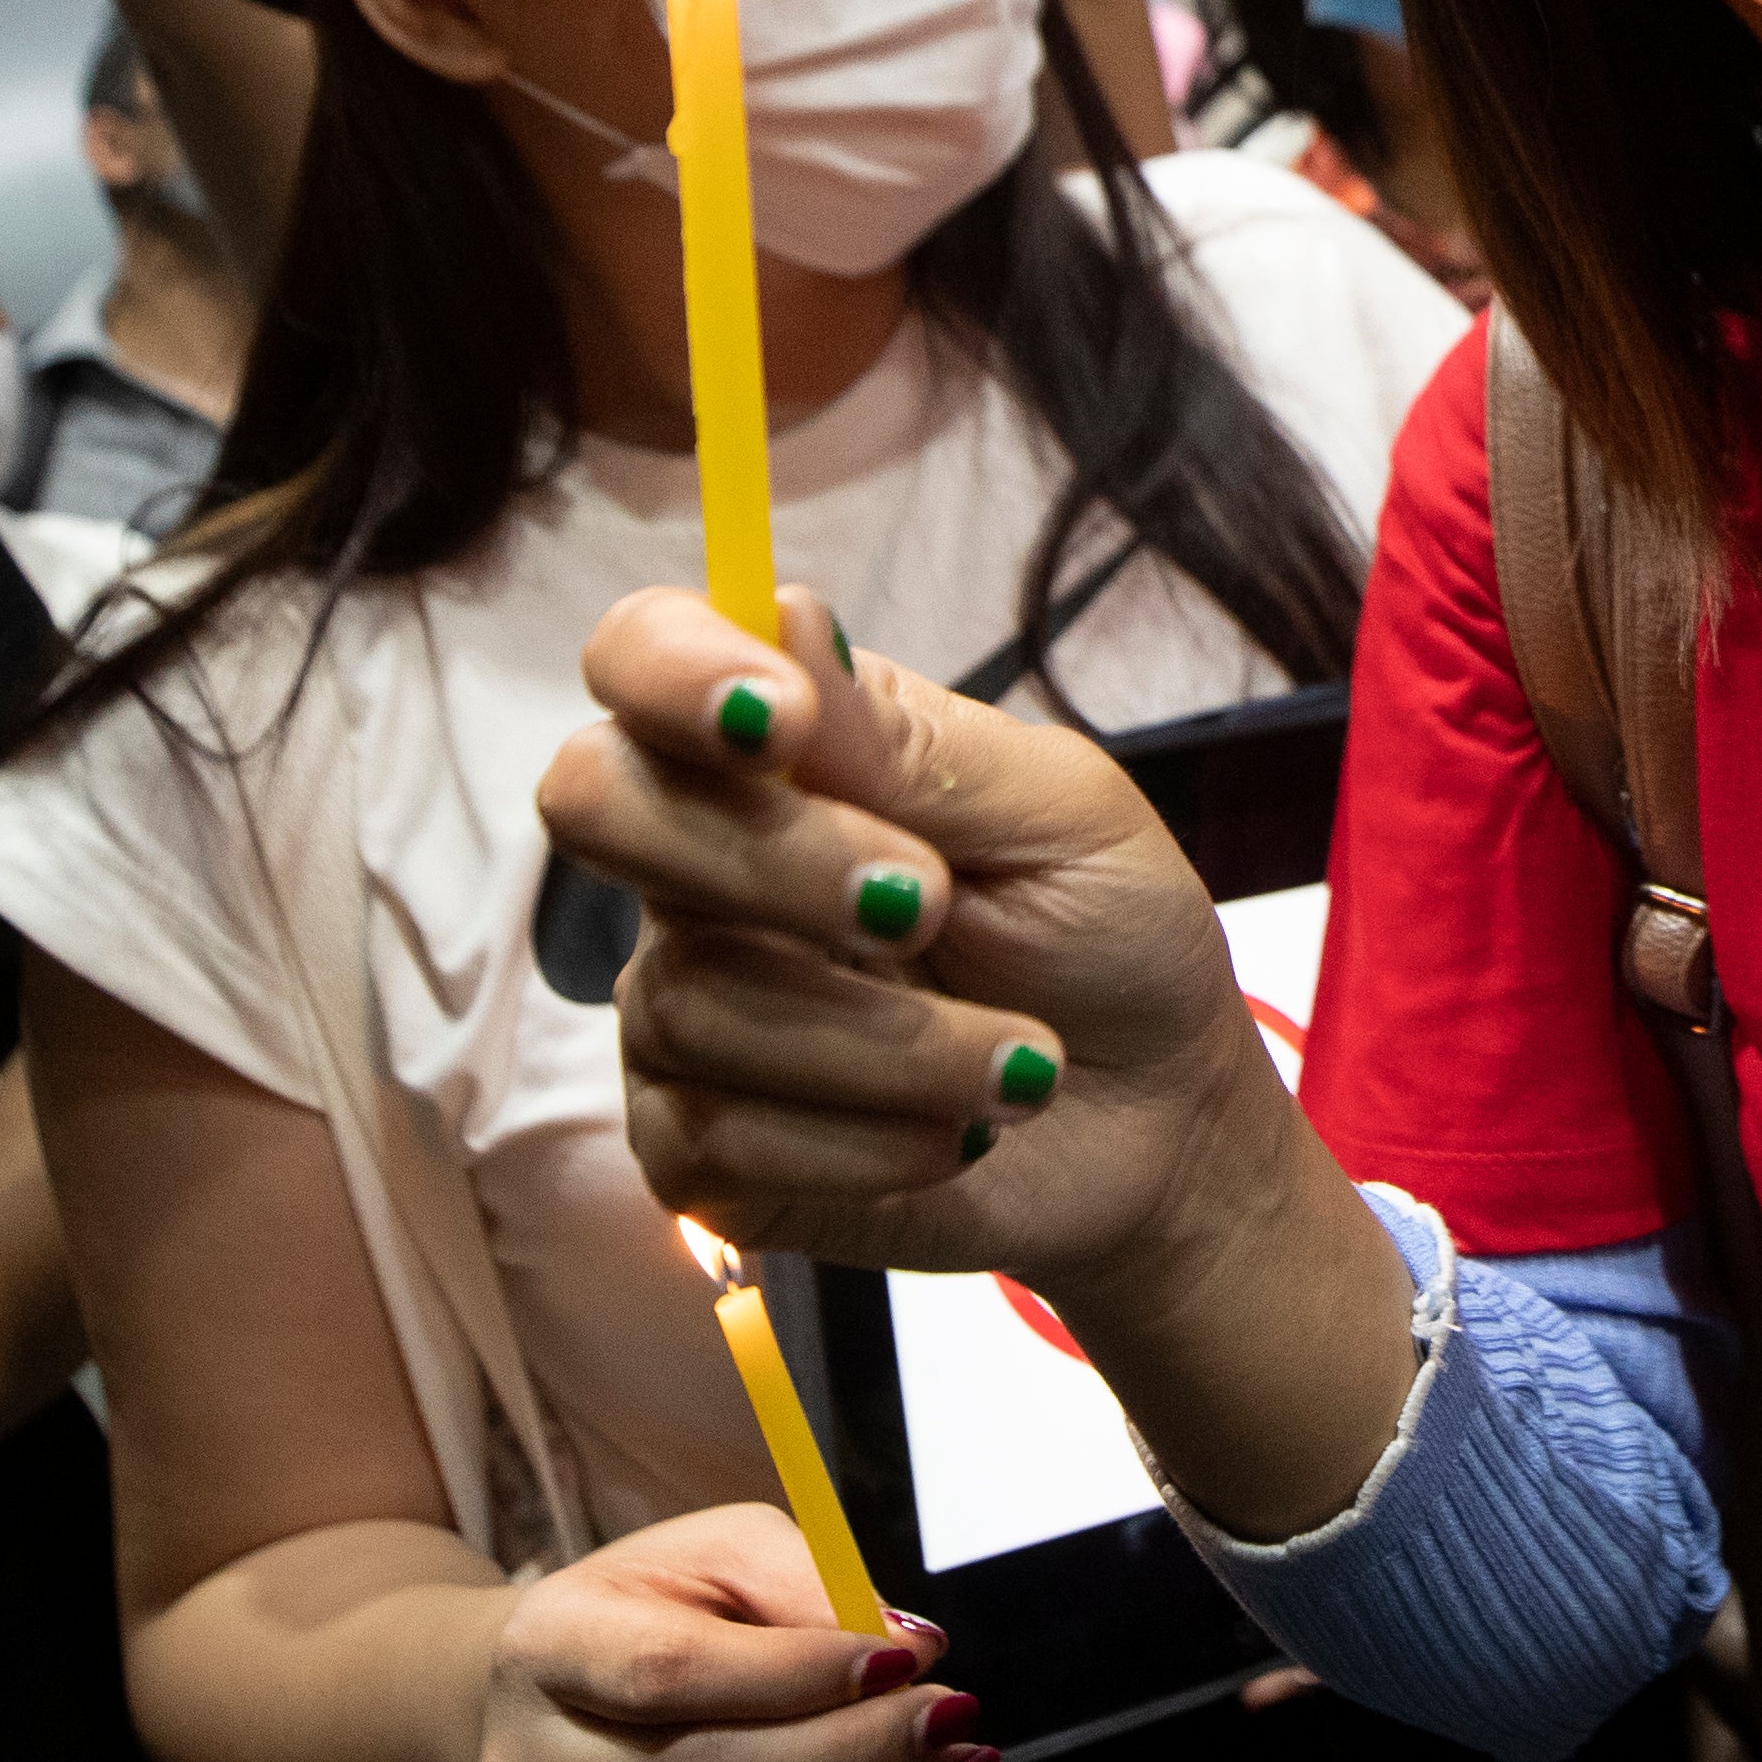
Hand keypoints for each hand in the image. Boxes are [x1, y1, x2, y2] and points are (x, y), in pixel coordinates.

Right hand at [470, 1504, 986, 1761]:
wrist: (525, 1701)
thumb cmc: (637, 1612)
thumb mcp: (713, 1549)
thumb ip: (807, 1580)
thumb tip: (907, 1643)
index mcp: (552, 1649)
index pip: (672, 1672)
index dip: (798, 1672)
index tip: (908, 1659)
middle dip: (851, 1757)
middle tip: (952, 1716)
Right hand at [543, 589, 1269, 1290]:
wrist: (1161, 1125)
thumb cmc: (1108, 938)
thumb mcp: (1057, 816)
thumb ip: (908, 740)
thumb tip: (780, 615)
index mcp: (787, 750)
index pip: (644, 656)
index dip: (671, 669)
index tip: (775, 717)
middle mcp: (704, 862)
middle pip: (600, 803)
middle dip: (772, 858)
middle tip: (924, 902)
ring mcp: (685, 1002)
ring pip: (693, 994)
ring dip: (892, 1040)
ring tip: (1027, 1062)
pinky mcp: (695, 1145)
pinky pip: (719, 1135)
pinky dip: (870, 1139)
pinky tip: (964, 1133)